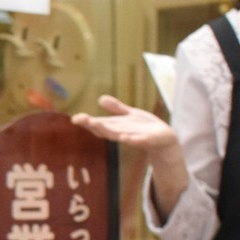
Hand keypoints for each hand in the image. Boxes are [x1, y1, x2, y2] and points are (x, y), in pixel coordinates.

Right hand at [73, 96, 187, 218]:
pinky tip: (124, 137)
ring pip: (117, 135)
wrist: (164, 140)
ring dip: (107, 131)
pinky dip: (131, 139)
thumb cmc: (144, 128)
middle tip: (79, 119)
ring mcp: (133, 137)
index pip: (99, 124)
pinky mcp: (147, 140)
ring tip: (96, 125)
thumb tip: (100, 99)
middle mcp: (121, 133)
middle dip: (92, 125)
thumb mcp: (130, 115)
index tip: (75, 118)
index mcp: (116, 127)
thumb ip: (116, 108)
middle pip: (104, 129)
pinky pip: (138, 141)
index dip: (87, 121)